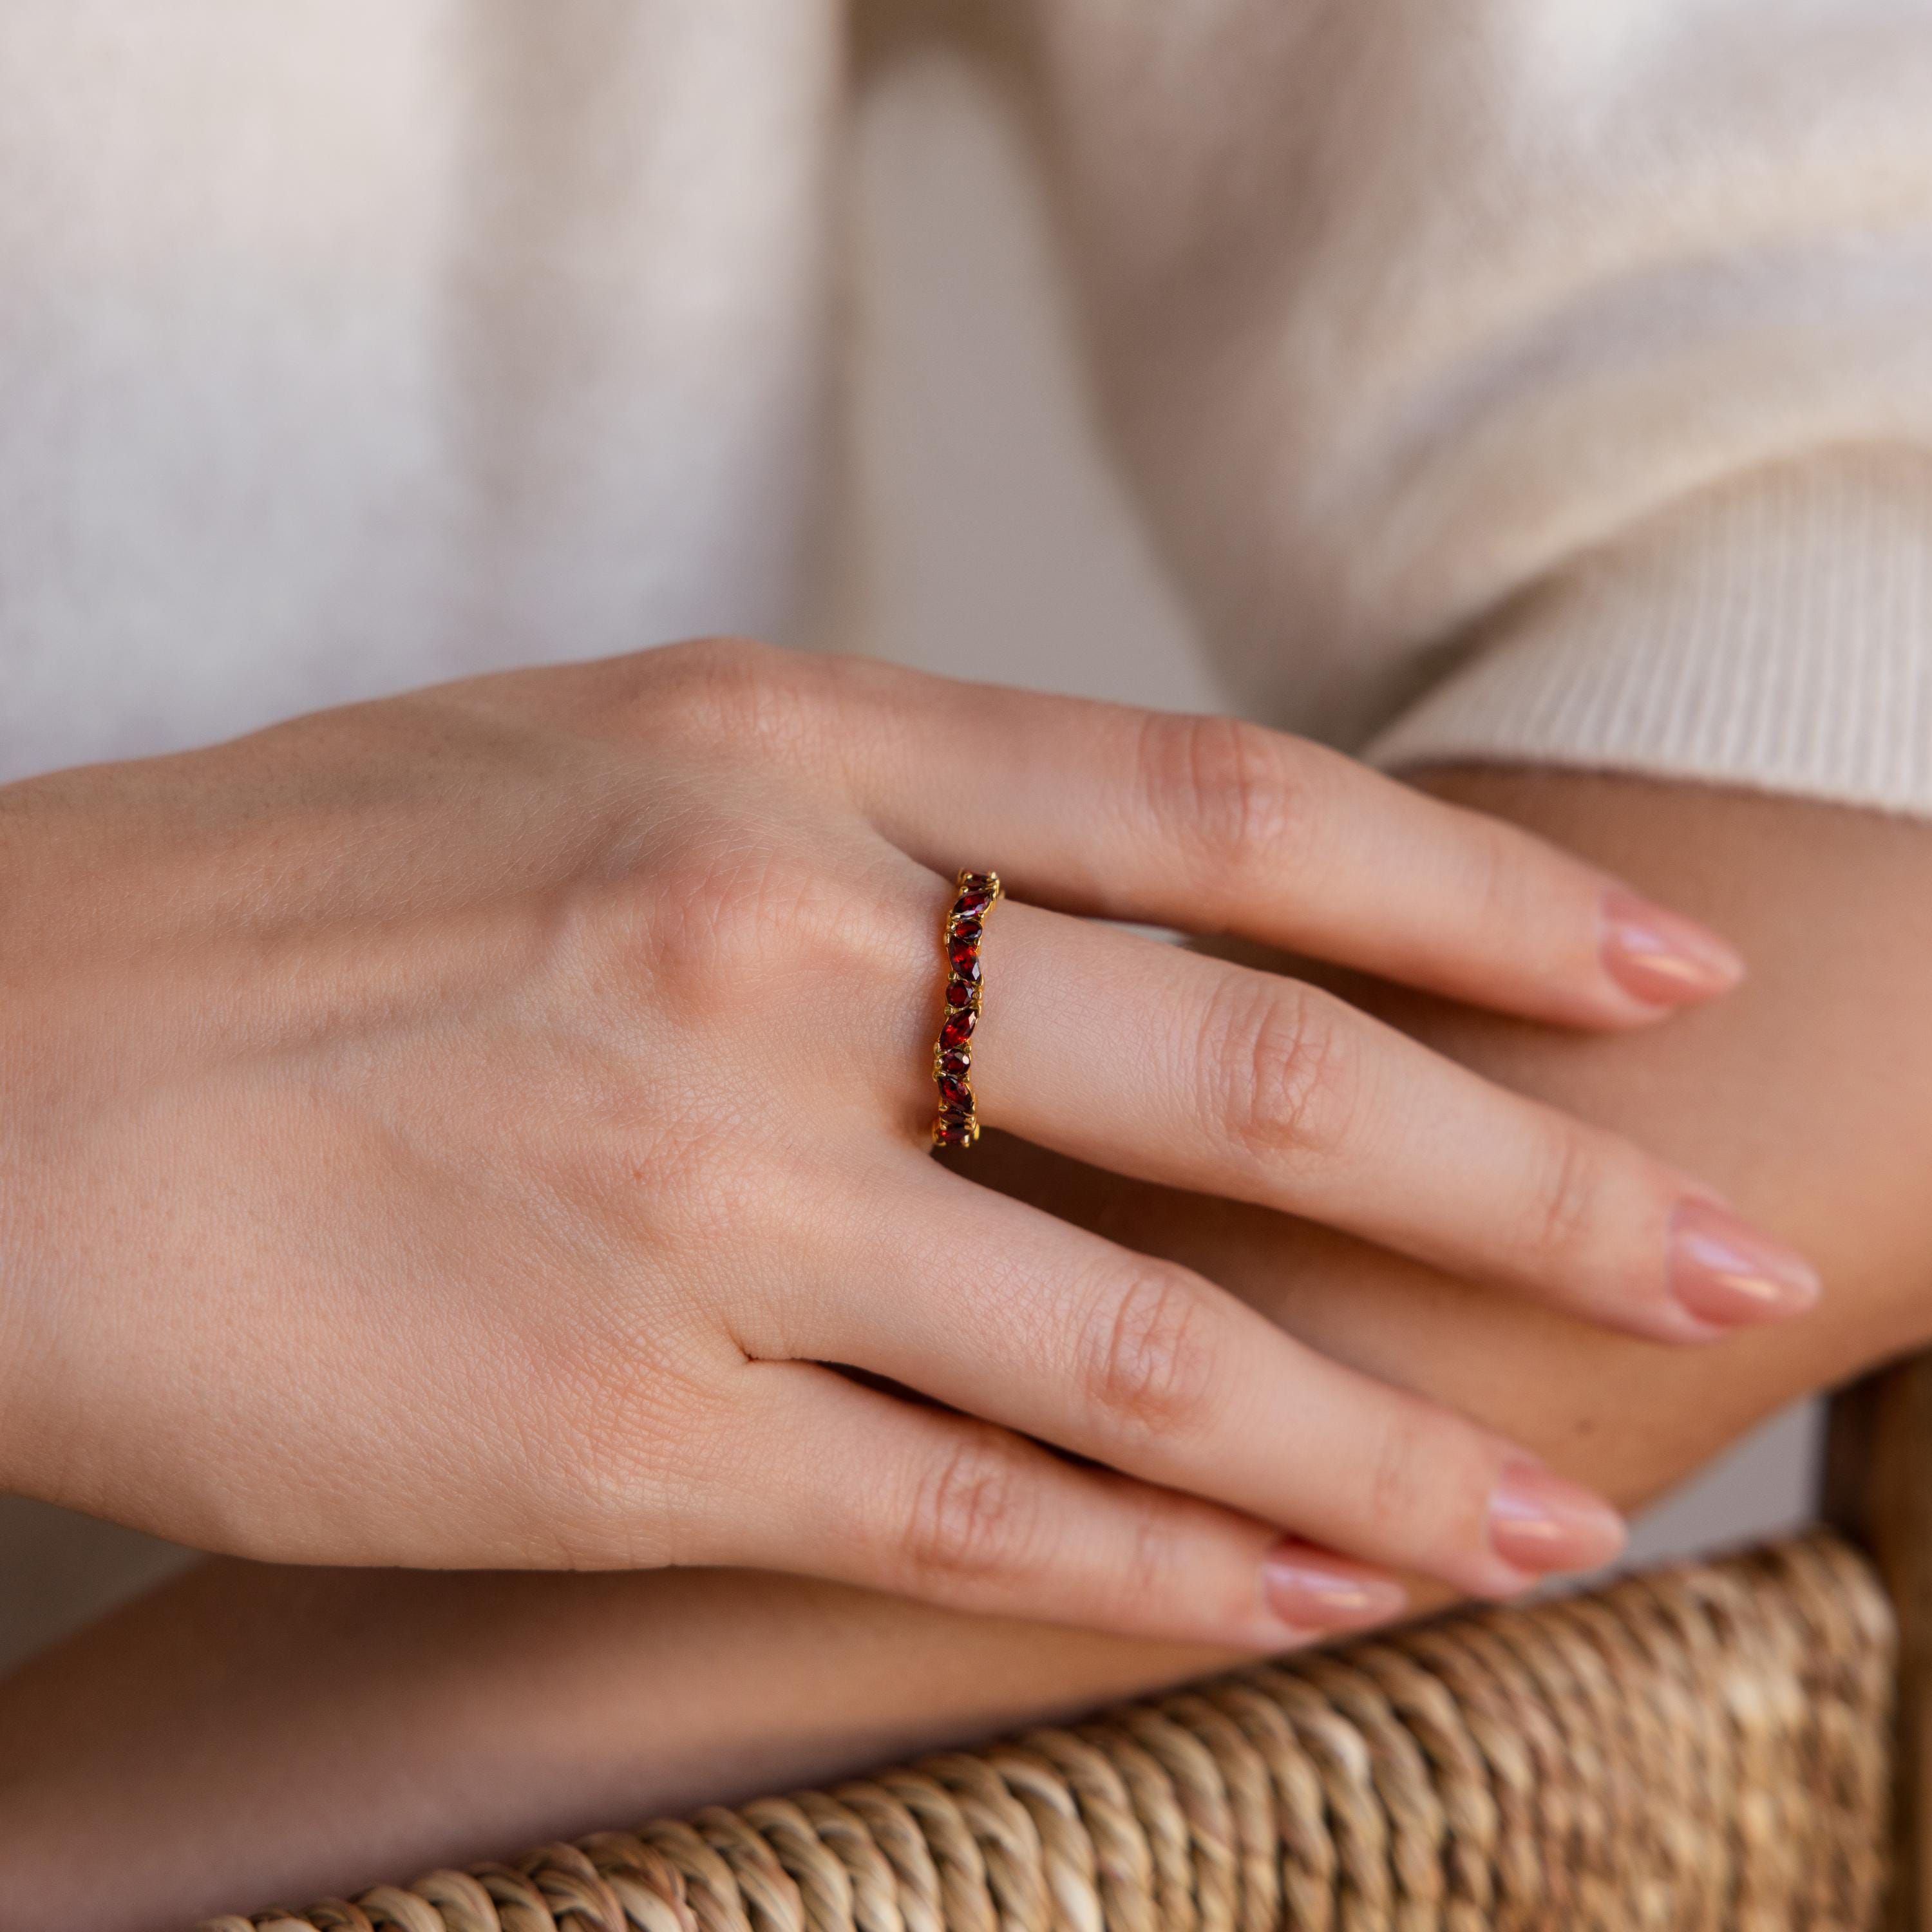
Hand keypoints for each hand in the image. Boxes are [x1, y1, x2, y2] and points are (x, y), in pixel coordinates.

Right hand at [0, 640, 1813, 1645]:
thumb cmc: (316, 888)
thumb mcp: (626, 752)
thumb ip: (892, 811)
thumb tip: (1144, 908)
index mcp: (788, 752)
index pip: (1232, 812)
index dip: (1476, 901)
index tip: (1650, 970)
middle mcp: (777, 951)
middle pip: (1258, 1079)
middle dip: (1535, 1181)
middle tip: (1720, 1255)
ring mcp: (706, 1199)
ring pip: (1152, 1350)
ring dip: (1389, 1444)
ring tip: (1560, 1505)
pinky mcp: (613, 1428)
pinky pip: (963, 1515)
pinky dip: (1164, 1571)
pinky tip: (1308, 1601)